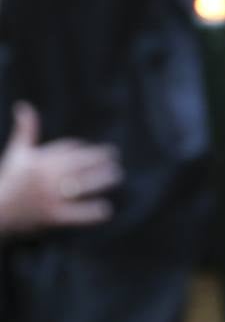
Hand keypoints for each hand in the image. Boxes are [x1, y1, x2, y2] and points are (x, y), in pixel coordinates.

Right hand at [0, 102, 120, 234]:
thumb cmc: (9, 181)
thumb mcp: (17, 154)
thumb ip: (26, 130)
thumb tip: (23, 105)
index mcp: (39, 161)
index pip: (69, 149)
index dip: (83, 150)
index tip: (95, 153)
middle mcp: (45, 177)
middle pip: (81, 164)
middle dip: (101, 162)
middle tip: (115, 162)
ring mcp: (49, 197)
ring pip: (84, 185)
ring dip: (103, 180)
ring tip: (116, 176)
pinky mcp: (51, 216)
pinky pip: (77, 213)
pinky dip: (93, 212)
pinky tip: (105, 209)